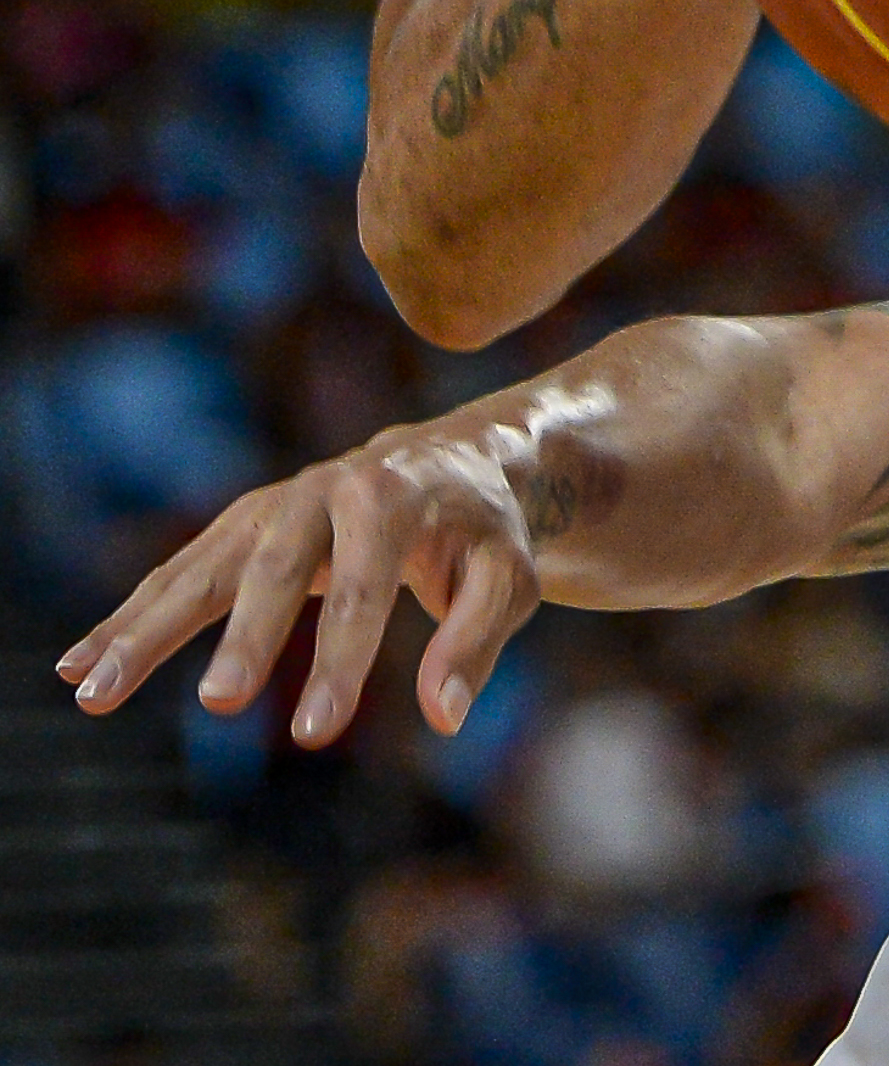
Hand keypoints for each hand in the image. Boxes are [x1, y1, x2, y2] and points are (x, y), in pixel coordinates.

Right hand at [56, 426, 546, 748]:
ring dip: (144, 630)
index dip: (341, 663)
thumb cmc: (486, 530)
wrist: (458, 459)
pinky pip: (178, 574)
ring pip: (201, 570)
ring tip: (89, 691)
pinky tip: (77, 666)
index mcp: (392, 498)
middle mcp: (322, 492)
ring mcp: (272, 506)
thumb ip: (475, 641)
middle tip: (218, 704)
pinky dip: (128, 617)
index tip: (318, 732)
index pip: (363, 592)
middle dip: (243, 639)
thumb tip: (446, 717)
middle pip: (272, 571)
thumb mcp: (508, 578)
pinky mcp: (241, 526)